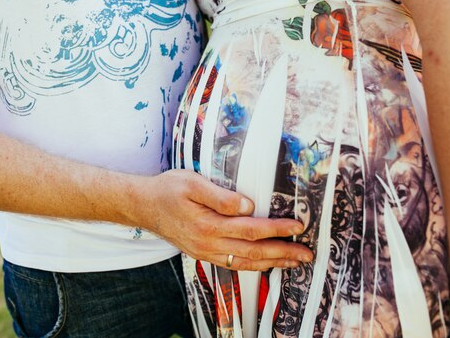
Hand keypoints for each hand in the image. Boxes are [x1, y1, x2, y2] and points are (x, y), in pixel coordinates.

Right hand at [134, 169, 313, 270]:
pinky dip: (253, 267)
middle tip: (307, 253)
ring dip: (272, 263)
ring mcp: (205, 252)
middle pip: (254, 251)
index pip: (252, 229)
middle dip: (283, 252)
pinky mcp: (203, 253)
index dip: (277, 229)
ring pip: (246, 262)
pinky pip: (233, 264)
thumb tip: (249, 205)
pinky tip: (265, 264)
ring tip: (294, 262)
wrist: (143, 206)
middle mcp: (208, 243)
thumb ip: (221, 196)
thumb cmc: (167, 189)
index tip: (298, 226)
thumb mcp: (192, 183)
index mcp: (209, 224)